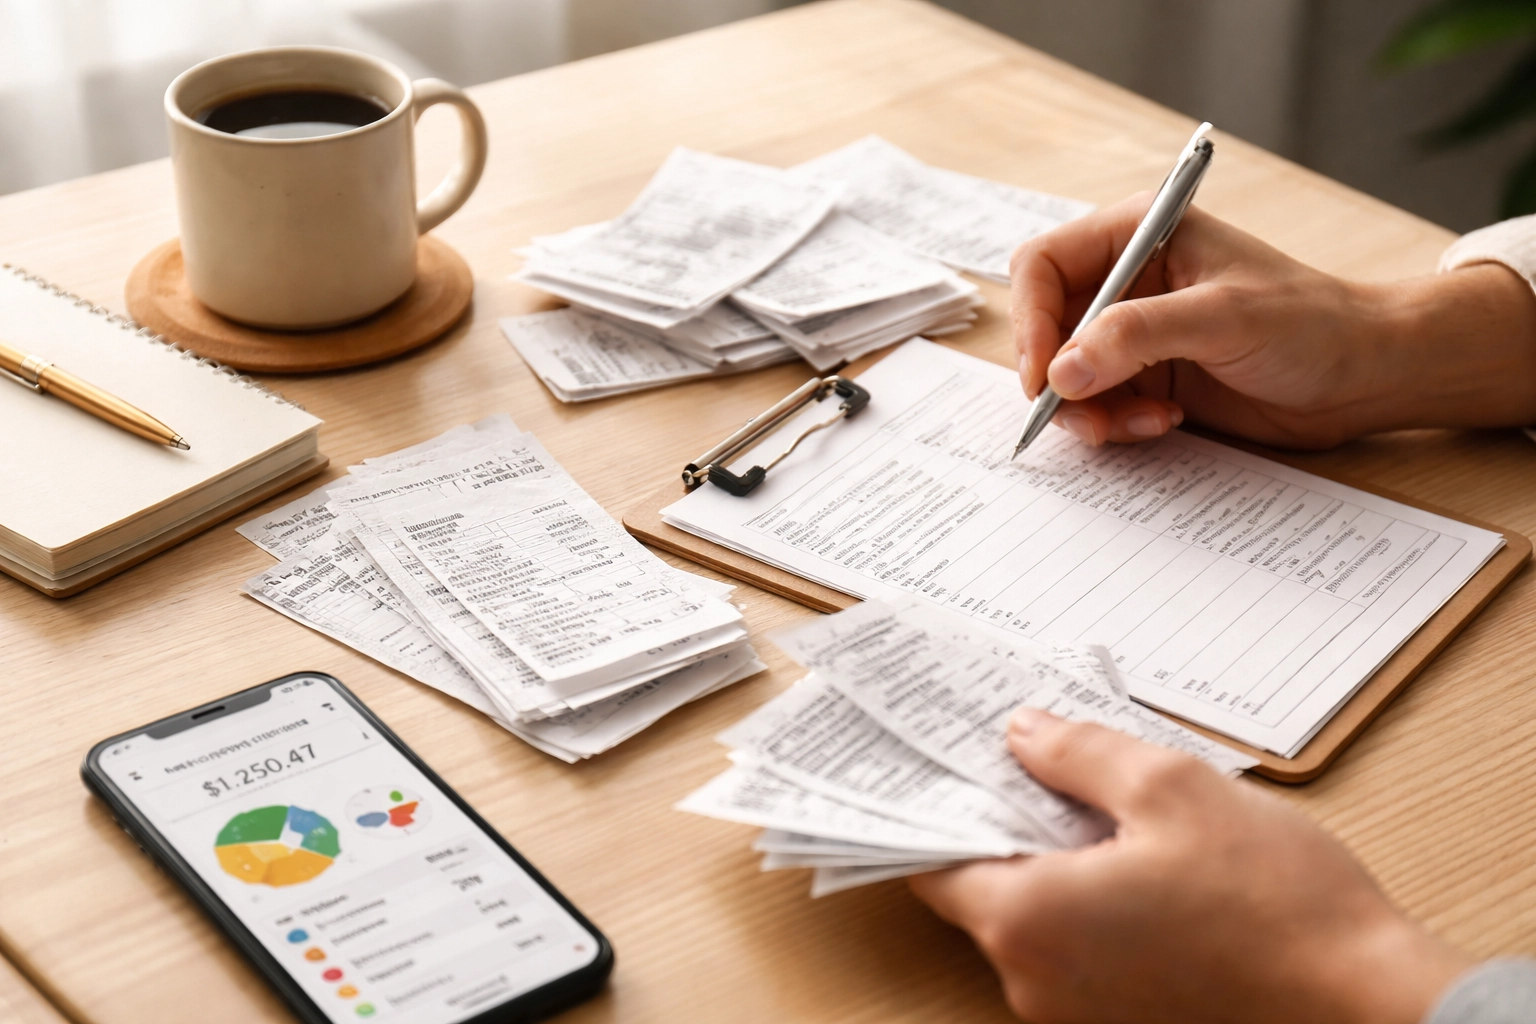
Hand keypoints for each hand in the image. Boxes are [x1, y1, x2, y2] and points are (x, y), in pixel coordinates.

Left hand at [909, 710, 1471, 1023]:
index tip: (938, 763)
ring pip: (1030, 918)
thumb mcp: (1170, 787)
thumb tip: (1022, 734)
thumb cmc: (1276, 902)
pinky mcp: (1119, 1021)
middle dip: (1000, 822)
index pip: (932, 863)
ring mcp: (1075, 1013)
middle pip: (979, 889)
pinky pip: (1072, 949)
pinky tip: (1130, 857)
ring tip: (1094, 799)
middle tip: (1025, 758)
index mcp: (1028, 920)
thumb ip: (1078, 753)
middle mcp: (1034, 981)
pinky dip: (1083, 901)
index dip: (935, 807)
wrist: (1368, 1002)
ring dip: (1050, 861)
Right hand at [1011, 194, 1535, 448]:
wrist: (1364, 375)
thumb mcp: (1222, 317)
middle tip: (1081, 414)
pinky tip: (1164, 422)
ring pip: (1064, 375)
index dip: (1032, 319)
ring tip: (1136, 424)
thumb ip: (1137, 336)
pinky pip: (1097, 405)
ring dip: (1087, 409)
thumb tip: (1062, 370)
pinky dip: (1115, 424)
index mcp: (1138, 234)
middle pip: (1044, 326)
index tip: (1043, 374)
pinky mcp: (1146, 378)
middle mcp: (1126, 281)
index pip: (1043, 266)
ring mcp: (1133, 333)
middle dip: (1056, 376)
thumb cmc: (1311, 323)